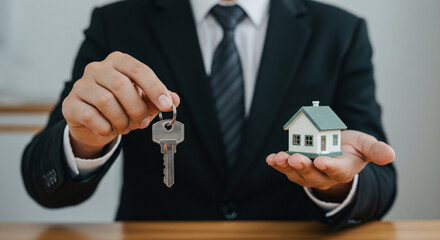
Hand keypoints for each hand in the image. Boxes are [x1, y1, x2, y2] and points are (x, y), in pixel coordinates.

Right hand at [62, 51, 179, 157]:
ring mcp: (81, 85)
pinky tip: (109, 129)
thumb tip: (174, 100)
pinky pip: (90, 116)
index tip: (166, 104)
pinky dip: (105, 127)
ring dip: (121, 119)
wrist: (93, 124)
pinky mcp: (70, 103)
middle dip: (137, 108)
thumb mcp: (142, 101)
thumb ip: (158, 99)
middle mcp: (98, 69)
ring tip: (126, 127)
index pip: (139, 70)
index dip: (154, 88)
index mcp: (118, 62)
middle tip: (143, 122)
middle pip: (121, 85)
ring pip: (106, 101)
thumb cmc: (121, 107)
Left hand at [266, 130, 394, 201]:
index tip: (321, 161)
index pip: (337, 170)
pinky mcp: (296, 168)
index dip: (329, 166)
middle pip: (314, 175)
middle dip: (303, 167)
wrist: (337, 151)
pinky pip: (286, 169)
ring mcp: (309, 173)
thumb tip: (390, 155)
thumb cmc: (352, 148)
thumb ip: (376, 150)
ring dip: (287, 167)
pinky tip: (271, 159)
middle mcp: (325, 175)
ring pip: (297, 174)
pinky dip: (277, 165)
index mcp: (344, 169)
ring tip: (279, 158)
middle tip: (295, 159)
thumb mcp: (366, 145)